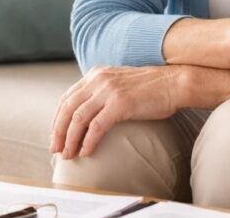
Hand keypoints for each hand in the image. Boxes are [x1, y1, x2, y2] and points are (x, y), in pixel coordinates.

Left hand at [50, 66, 182, 158]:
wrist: (174, 83)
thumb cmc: (150, 89)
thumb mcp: (119, 84)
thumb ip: (102, 93)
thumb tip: (88, 115)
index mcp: (95, 75)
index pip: (67, 98)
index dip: (58, 119)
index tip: (56, 136)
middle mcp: (98, 80)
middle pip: (67, 108)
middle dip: (58, 132)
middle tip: (56, 150)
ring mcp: (108, 91)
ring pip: (78, 118)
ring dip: (70, 140)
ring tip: (69, 155)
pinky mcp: (120, 103)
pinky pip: (96, 126)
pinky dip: (88, 141)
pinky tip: (86, 152)